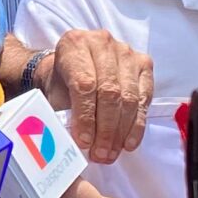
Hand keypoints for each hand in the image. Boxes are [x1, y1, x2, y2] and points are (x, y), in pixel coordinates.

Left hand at [38, 29, 151, 161]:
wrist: (74, 66)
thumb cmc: (62, 82)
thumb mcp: (53, 94)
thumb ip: (62, 115)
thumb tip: (74, 145)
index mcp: (74, 44)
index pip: (84, 84)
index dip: (86, 117)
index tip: (84, 142)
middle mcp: (102, 43)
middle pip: (110, 92)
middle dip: (105, 129)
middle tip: (100, 154)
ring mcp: (126, 52)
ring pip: (129, 97)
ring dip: (120, 131)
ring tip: (111, 153)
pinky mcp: (143, 64)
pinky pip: (144, 98)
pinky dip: (137, 125)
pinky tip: (128, 143)